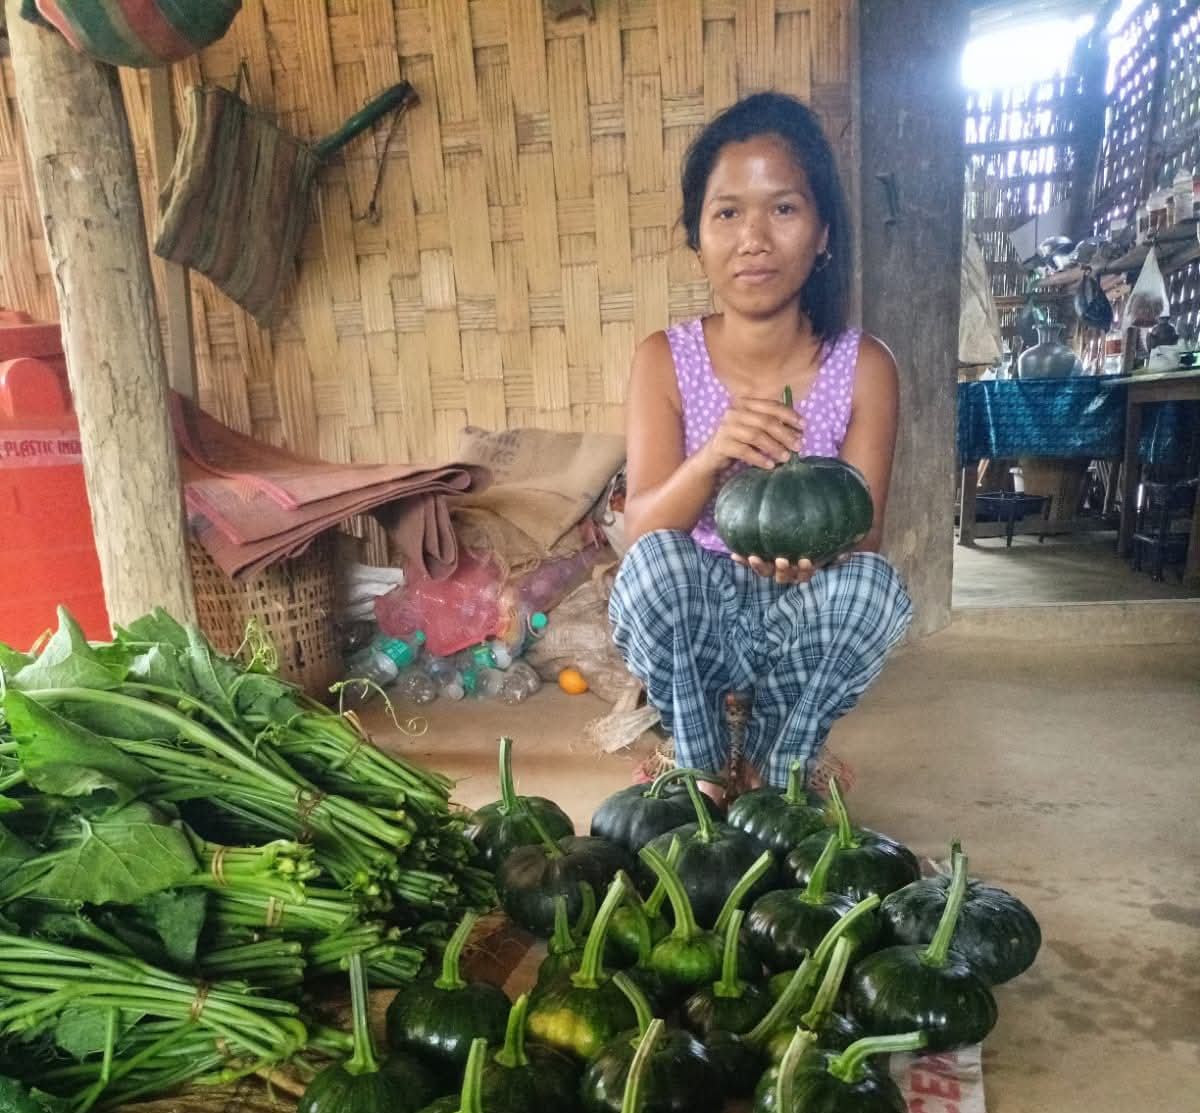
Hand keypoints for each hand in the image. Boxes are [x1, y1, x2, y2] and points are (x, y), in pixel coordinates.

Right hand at [700, 396, 803, 472]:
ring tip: (786, 457)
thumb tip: (799, 433)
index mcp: (745, 403)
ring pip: (756, 436)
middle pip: (765, 421)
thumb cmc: (739, 442)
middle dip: (785, 434)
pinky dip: (759, 459)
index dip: (789, 415)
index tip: (803, 426)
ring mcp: (726, 427)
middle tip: (798, 446)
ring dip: (774, 447)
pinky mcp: (721, 444)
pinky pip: (744, 451)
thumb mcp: (755, 429)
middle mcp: (734, 412)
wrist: (712, 458)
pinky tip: (770, 465)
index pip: (771, 405)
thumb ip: (772, 426)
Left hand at [731, 552, 850, 584]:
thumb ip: (840, 550)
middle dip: (782, 570)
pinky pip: (750, 561)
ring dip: (759, 567)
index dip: (805, 571)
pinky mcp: (760, 559)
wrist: (802, 528)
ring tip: (753, 557)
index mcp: (804, 570)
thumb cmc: (821, 541)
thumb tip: (845, 555)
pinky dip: (742, 560)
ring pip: (765, 572)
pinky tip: (734, 554)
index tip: (806, 560)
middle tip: (782, 559)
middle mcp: (788, 570)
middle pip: (783, 577)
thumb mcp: (833, 545)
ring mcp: (772, 566)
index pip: (805, 575)